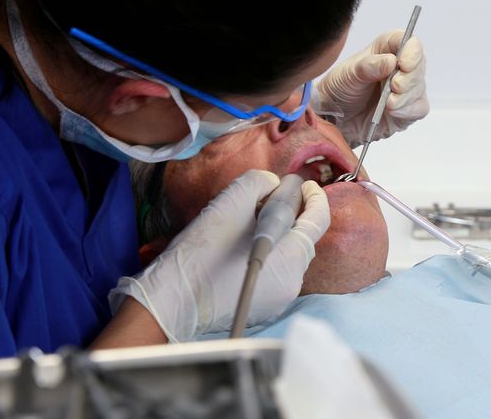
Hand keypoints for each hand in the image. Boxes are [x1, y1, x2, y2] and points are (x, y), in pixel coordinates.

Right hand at [110, 170, 330, 340]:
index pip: (318, 220)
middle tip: (266, 200)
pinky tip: (243, 250)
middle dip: (291, 215)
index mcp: (289, 257)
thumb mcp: (230, 203)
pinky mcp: (266, 308)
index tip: (303, 185)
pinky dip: (268, 257)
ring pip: (289, 255)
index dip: (314, 197)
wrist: (172, 300)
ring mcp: (280, 298)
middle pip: (302, 237)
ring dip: (278, 236)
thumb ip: (260, 183)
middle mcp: (292, 282)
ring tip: (248, 226)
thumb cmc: (200, 253)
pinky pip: (276, 273)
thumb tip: (274, 185)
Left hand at [314, 29, 428, 146]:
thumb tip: (391, 61)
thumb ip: (368, 66)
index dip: (411, 51)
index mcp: (386, 49)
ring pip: (420, 87)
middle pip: (419, 65)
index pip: (409, 42)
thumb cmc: (340, 89)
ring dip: (406, 96)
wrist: (335, 117)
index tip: (403, 64)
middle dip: (408, 78)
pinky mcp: (408, 108)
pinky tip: (392, 111)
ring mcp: (406, 88)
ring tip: (388, 103)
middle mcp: (400, 66)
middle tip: (394, 86)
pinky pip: (420, 108)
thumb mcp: (347, 75)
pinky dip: (408, 110)